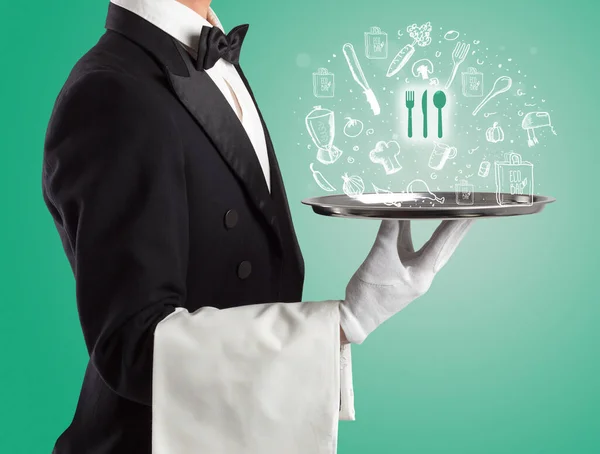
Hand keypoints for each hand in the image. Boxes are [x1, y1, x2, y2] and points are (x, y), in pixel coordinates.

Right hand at [339, 219, 473, 343]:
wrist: (358, 316)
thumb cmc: (369, 293)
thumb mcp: (378, 259)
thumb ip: (387, 232)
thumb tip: (393, 209)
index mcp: (422, 274)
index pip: (443, 244)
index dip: (454, 224)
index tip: (467, 211)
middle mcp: (423, 274)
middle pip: (445, 245)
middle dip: (458, 226)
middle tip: (472, 208)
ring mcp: (413, 272)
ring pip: (431, 246)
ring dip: (441, 229)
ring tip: (453, 211)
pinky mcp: (402, 269)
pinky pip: (412, 246)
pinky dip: (412, 231)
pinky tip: (412, 217)